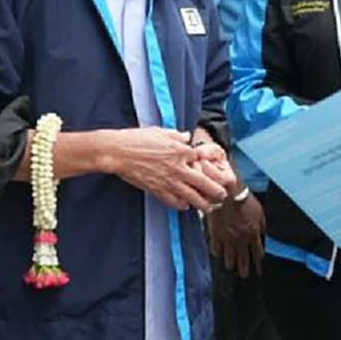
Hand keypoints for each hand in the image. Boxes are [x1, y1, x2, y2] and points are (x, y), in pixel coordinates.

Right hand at [104, 128, 228, 211]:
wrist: (118, 153)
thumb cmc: (137, 139)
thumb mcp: (160, 131)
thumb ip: (176, 135)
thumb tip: (186, 137)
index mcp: (181, 151)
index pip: (201, 161)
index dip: (206, 166)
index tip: (209, 170)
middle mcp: (179, 168)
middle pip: (205, 183)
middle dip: (216, 191)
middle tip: (222, 196)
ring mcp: (169, 181)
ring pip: (193, 197)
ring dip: (203, 204)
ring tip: (209, 208)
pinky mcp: (158, 191)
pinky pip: (174, 202)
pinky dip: (182, 206)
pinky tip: (185, 207)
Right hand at [208, 192, 264, 277]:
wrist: (227, 194)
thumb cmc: (243, 199)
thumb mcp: (260, 212)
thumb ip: (261, 226)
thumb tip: (263, 235)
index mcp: (253, 233)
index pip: (257, 253)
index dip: (258, 263)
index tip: (258, 269)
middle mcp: (241, 239)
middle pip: (243, 259)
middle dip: (244, 269)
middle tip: (244, 276)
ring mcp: (228, 238)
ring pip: (229, 256)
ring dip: (231, 263)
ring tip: (230, 267)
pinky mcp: (215, 235)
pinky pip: (216, 248)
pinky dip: (217, 252)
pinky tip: (218, 255)